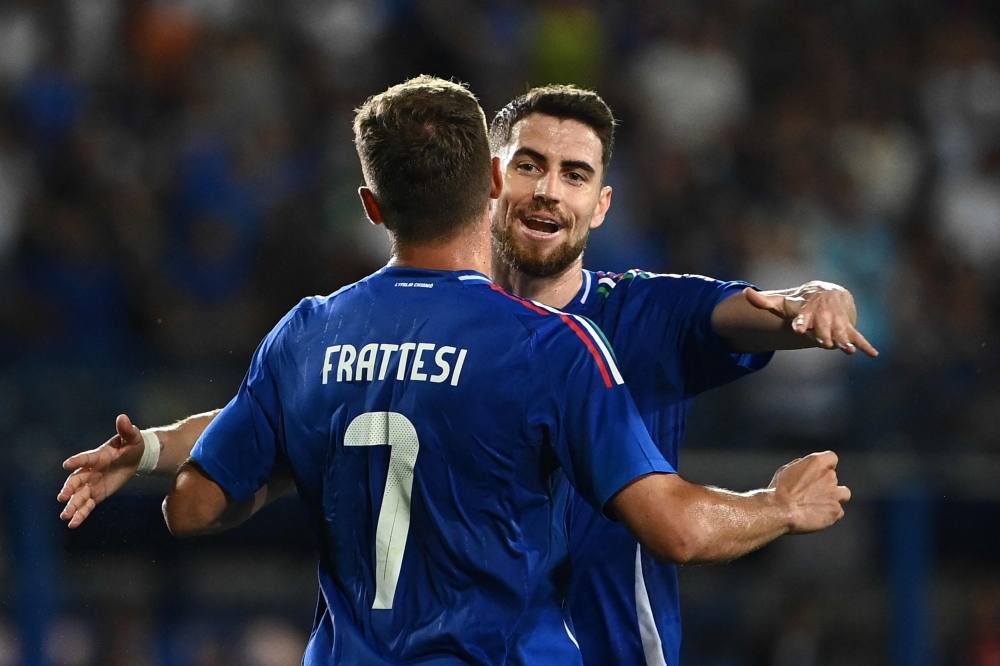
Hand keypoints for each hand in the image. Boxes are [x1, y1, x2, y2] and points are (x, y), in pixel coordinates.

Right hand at [57, 414, 145, 527]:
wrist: (135, 457)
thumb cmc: (132, 445)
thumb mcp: (132, 437)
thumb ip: (126, 430)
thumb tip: (123, 417)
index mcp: (97, 456)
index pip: (85, 458)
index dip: (76, 460)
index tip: (66, 464)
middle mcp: (90, 471)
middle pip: (77, 480)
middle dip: (69, 488)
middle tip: (62, 497)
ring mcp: (92, 484)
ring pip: (79, 496)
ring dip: (72, 505)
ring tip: (65, 516)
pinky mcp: (97, 494)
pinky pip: (87, 505)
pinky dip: (80, 514)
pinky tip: (73, 524)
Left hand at [744, 282, 877, 356]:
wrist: (825, 292)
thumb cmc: (800, 303)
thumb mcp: (782, 304)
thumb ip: (763, 302)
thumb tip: (745, 292)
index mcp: (806, 313)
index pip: (801, 318)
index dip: (800, 323)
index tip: (798, 329)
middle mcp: (823, 317)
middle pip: (823, 328)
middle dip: (824, 335)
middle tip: (826, 344)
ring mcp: (837, 322)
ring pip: (841, 332)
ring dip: (844, 340)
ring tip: (847, 350)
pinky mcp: (848, 328)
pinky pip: (858, 336)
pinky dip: (865, 344)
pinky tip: (874, 354)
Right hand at [769, 451, 850, 533]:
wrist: (779, 510)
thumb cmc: (778, 490)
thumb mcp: (786, 470)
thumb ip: (802, 468)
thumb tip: (807, 470)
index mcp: (816, 462)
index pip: (831, 458)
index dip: (826, 465)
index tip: (819, 473)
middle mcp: (829, 475)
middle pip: (834, 478)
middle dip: (825, 485)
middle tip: (811, 494)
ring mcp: (834, 494)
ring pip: (844, 494)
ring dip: (835, 498)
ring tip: (820, 505)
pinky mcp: (836, 510)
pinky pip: (838, 512)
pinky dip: (830, 514)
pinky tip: (818, 517)